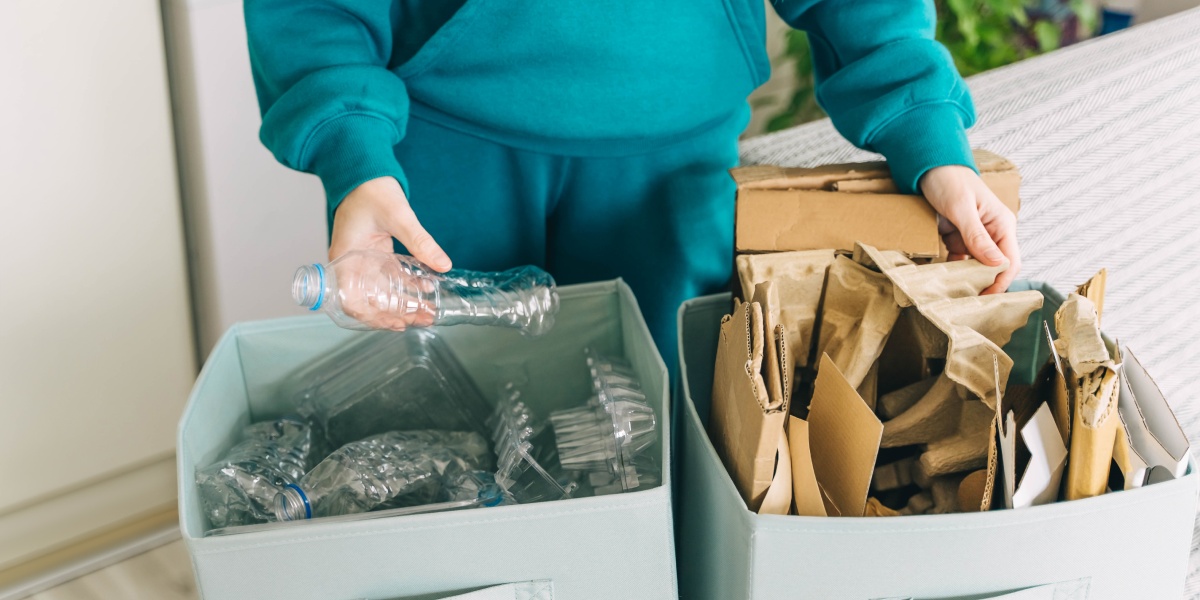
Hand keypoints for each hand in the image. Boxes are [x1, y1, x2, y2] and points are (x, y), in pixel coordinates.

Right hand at [327, 177, 448, 330]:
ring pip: (383, 291)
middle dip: (397, 313)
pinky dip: (407, 285)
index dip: (373, 316)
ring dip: (405, 303)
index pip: (351, 300)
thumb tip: (443, 265)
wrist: (365, 170)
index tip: (398, 323)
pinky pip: (391, 277)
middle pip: (370, 300)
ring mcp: (364, 260)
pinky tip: (427, 288)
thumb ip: (420, 241)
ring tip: (428, 311)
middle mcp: (351, 264)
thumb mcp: (398, 216)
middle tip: (423, 319)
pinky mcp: (376, 254)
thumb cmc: (370, 189)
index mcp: (346, 258)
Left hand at [920, 165, 1020, 293]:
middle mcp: (993, 232)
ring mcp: (976, 236)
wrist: (929, 167)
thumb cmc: (949, 181)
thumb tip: (997, 264)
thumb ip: (977, 236)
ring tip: (953, 295)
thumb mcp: (961, 208)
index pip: (1010, 261)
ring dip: (968, 279)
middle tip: (966, 301)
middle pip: (995, 267)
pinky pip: (960, 260)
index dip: (1000, 282)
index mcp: (1002, 224)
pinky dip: (953, 270)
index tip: (984, 297)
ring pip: (977, 266)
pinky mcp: (960, 237)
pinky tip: (943, 280)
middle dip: (984, 284)